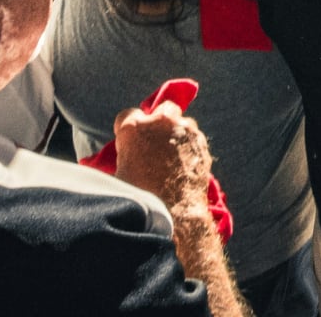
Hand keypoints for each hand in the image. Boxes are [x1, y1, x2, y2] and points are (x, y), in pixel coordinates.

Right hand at [112, 100, 214, 215]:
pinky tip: (184, 164)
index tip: (130, 140)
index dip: (128, 129)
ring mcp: (185, 130)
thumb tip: (126, 158)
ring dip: (177, 134)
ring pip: (182, 123)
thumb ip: (123, 156)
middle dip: (159, 121)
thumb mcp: (119, 175)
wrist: (175, 211)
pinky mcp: (202, 142)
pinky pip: (194, 138)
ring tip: (172, 157)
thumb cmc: (140, 197)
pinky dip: (189, 147)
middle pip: (162, 109)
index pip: (127, 115)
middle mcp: (161, 122)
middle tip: (155, 141)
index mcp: (133, 128)